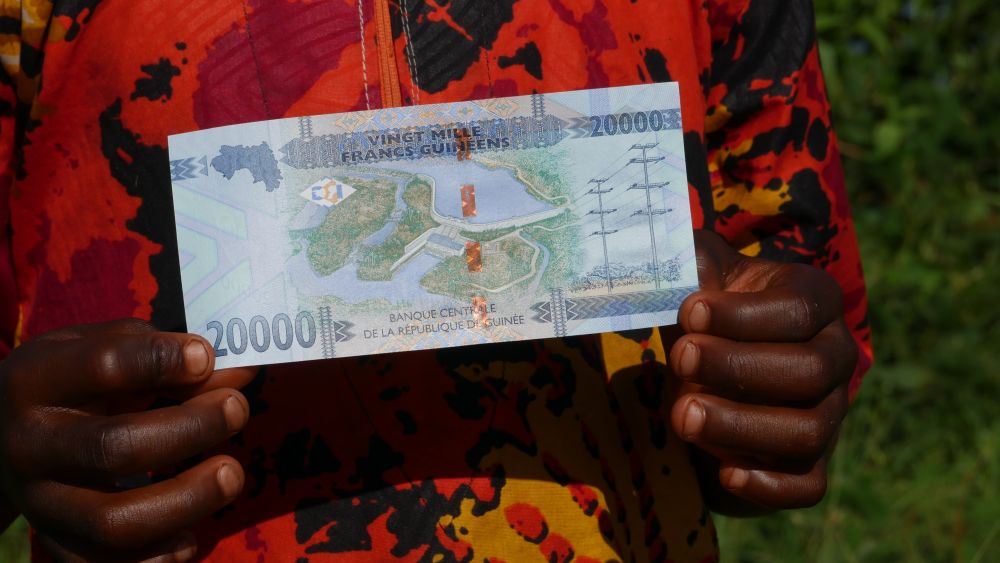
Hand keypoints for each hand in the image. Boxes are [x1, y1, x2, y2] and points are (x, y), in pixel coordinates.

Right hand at [0, 319, 257, 560]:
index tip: (207, 357)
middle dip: (190, 428)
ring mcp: (41, 504)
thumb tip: (238, 370)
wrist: (5, 437)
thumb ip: (166, 353)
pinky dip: (159, 558)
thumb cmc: (75, 383)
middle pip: (114, 447)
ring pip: (115, 521)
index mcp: (37, 380)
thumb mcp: (103, 349)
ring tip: (230, 472)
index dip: (161, 361)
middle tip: (236, 408)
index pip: (102, 366)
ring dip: (189, 498)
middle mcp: (30, 445)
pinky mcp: (59, 547)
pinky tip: (189, 535)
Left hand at [668, 230, 857, 511]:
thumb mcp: (696, 271)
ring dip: (741, 426)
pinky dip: (768, 485)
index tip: (690, 311)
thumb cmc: (704, 309)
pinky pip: (807, 486)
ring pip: (807, 432)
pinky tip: (723, 471)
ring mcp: (828, 413)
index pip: (799, 310)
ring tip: (681, 415)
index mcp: (815, 299)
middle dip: (736, 367)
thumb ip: (686, 256)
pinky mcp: (809, 463)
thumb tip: (663, 250)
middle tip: (679, 358)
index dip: (743, 315)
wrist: (709, 364)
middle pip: (808, 371)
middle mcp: (835, 356)